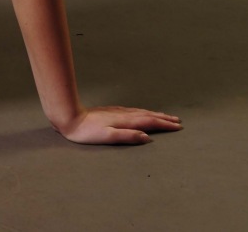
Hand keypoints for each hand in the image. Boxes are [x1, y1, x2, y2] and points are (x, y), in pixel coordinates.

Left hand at [54, 106, 182, 144]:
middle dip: (164, 118)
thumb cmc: (86, 131)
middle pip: (148, 115)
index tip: (178, 126)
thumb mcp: (107, 137)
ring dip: (155, 114)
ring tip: (165, 116)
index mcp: (125, 121)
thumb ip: (127, 136)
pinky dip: (144, 112)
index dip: (164, 124)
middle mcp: (124, 114)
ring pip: (141, 112)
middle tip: (177, 121)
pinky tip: (143, 113)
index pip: (149, 122)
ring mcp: (118, 111)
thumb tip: (147, 137)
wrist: (69, 116)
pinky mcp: (112, 111)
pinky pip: (134, 111)